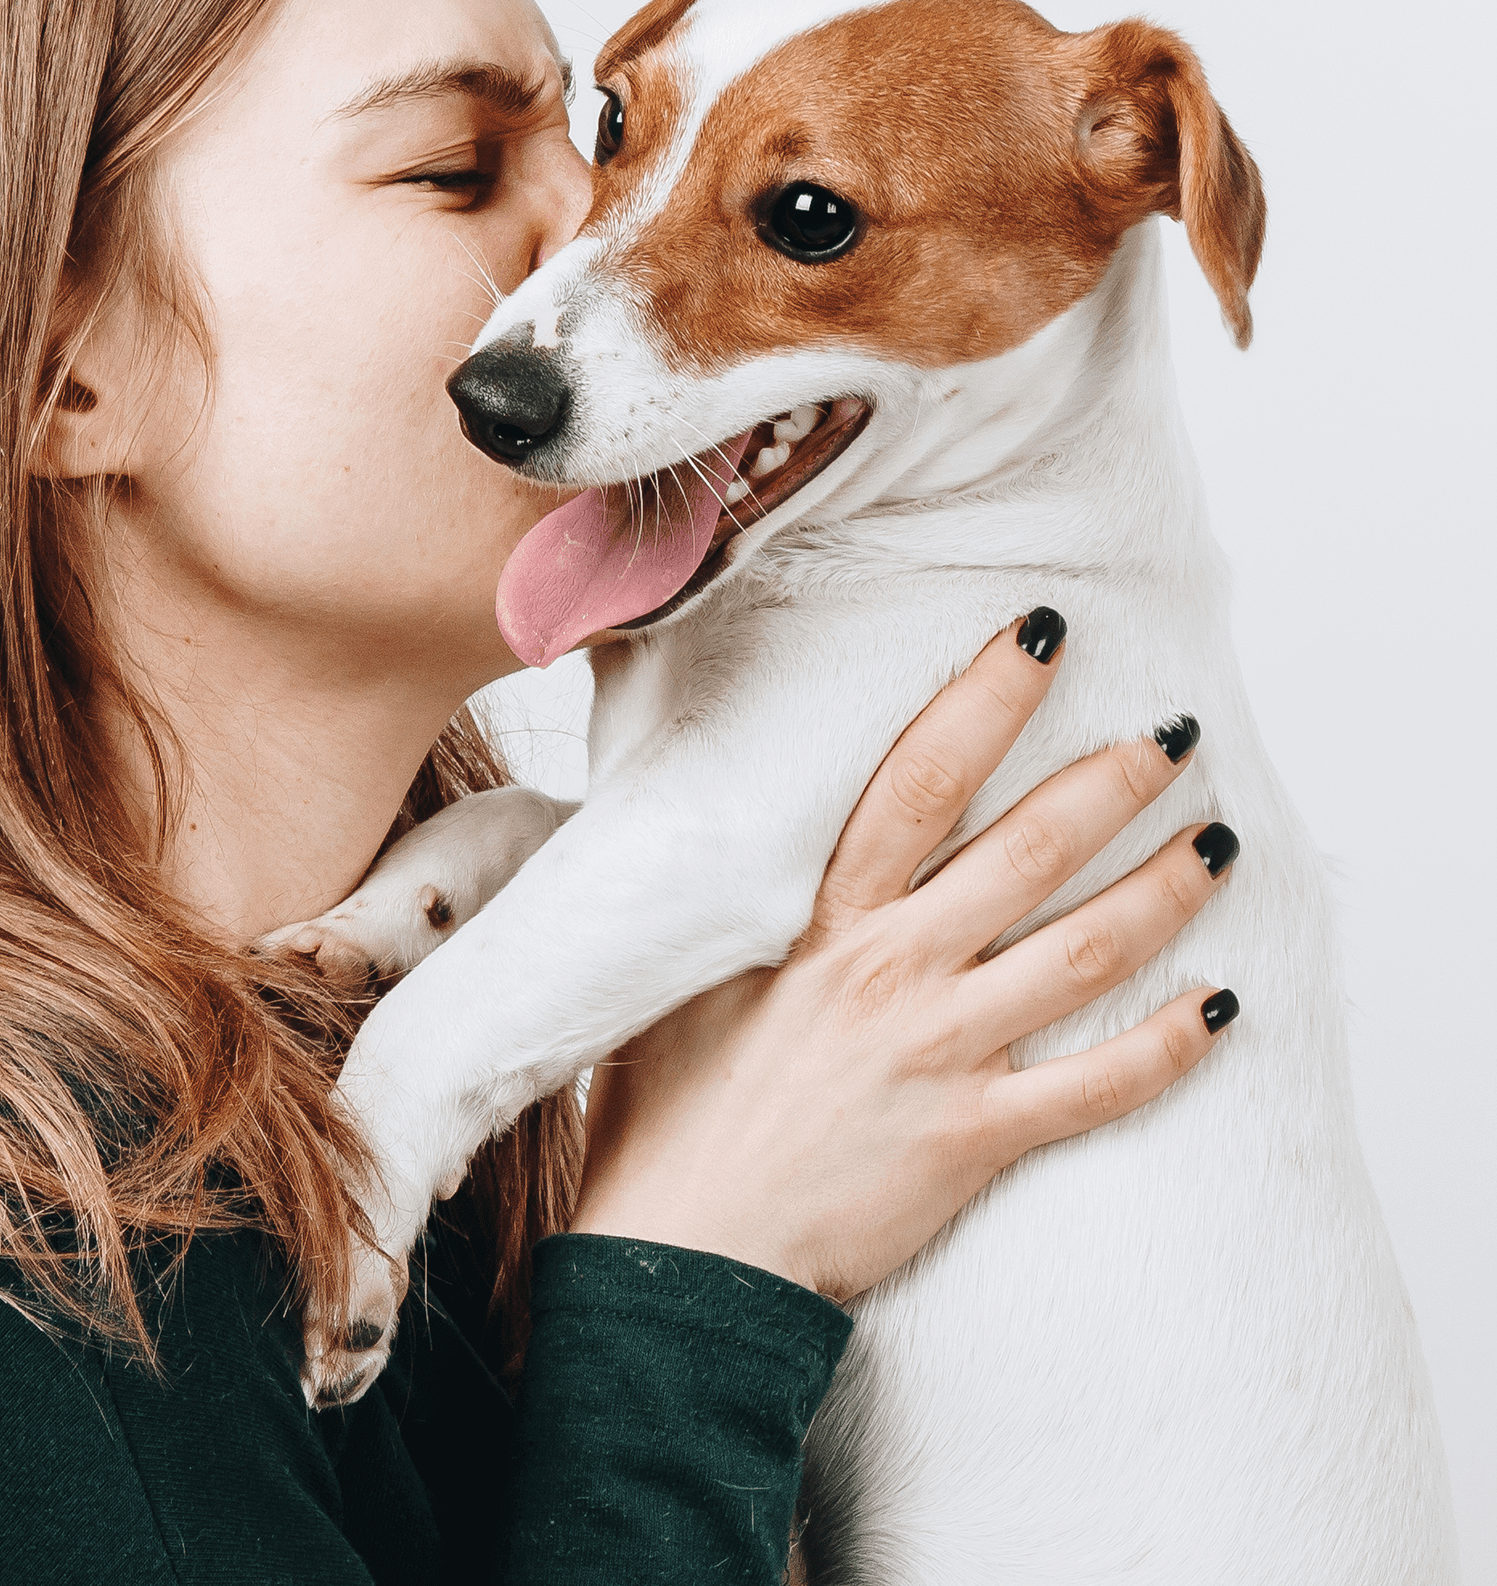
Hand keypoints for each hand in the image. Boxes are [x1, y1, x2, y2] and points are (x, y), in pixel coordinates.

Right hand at [572, 614, 1236, 1302]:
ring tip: (1221, 847)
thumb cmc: (664, 1108)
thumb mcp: (679, 973)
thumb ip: (723, 899)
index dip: (981, 700)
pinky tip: (1222, 1010)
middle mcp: (891, 968)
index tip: (1037, 637)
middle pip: (1026, 850)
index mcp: (819, 919)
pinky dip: (1168, 1048)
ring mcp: (942, 1053)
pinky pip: (1098, 1089)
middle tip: (1176, 736)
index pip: (915, 780)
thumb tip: (714, 824)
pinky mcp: (976, 1138)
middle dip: (1111, 783)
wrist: (683, 1249)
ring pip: (1084, 952)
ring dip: (1164, 893)